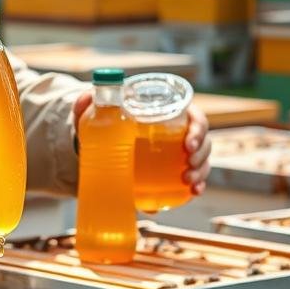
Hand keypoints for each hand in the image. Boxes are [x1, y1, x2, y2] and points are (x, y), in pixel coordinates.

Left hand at [72, 92, 210, 194]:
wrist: (108, 140)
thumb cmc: (111, 121)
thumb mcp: (98, 113)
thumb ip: (89, 104)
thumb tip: (87, 96)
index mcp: (170, 111)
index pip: (195, 116)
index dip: (198, 129)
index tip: (188, 144)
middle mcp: (181, 130)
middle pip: (203, 140)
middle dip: (201, 154)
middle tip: (187, 166)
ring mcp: (181, 151)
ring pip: (202, 159)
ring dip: (201, 171)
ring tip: (189, 182)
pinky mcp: (176, 169)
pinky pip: (194, 176)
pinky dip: (198, 184)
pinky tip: (194, 191)